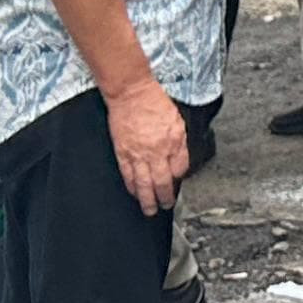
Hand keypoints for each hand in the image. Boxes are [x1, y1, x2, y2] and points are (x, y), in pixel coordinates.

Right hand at [107, 78, 191, 212]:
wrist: (131, 92)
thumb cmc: (154, 101)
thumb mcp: (178, 121)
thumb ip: (179, 143)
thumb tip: (180, 161)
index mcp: (173, 141)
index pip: (179, 169)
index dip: (179, 179)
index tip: (177, 183)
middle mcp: (157, 151)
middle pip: (162, 182)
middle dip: (165, 197)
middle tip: (166, 206)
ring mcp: (138, 153)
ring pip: (143, 184)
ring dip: (147, 199)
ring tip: (150, 210)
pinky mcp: (122, 152)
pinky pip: (127, 175)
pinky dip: (131, 187)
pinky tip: (134, 193)